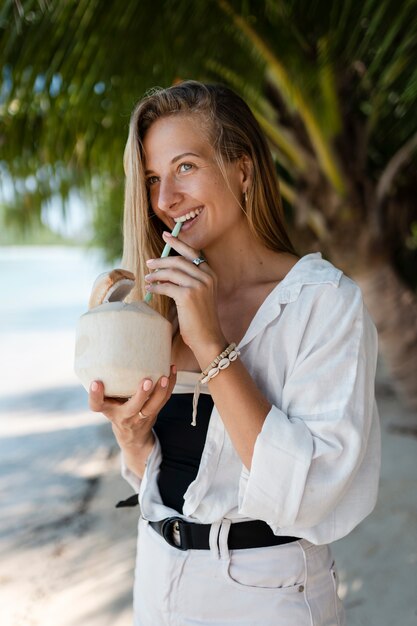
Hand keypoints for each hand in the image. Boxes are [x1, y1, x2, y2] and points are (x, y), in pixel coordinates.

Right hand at [88, 366, 176, 451]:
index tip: (96, 382)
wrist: (132, 436)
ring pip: (152, 407)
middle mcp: (124, 415)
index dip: (95, 395)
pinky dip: (170, 385)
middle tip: (147, 381)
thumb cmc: (116, 410)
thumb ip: (108, 387)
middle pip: (132, 408)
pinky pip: (164, 400)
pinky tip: (172, 370)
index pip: (97, 405)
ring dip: (160, 392)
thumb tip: (106, 356)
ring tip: (165, 377)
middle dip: (140, 395)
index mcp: (108, 410)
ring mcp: (140, 416)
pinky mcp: (154, 413)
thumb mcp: (107, 402)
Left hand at [145, 232, 226, 356]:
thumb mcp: (199, 294)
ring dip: (156, 274)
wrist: (208, 337)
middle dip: (161, 260)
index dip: (178, 242)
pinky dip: (155, 287)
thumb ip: (188, 279)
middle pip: (178, 260)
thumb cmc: (200, 318)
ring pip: (171, 272)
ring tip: (148, 278)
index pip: (192, 252)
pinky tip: (150, 289)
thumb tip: (166, 268)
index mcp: (210, 274)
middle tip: (149, 263)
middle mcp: (206, 277)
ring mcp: (198, 286)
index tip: (165, 235)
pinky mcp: (188, 296)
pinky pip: (166, 286)